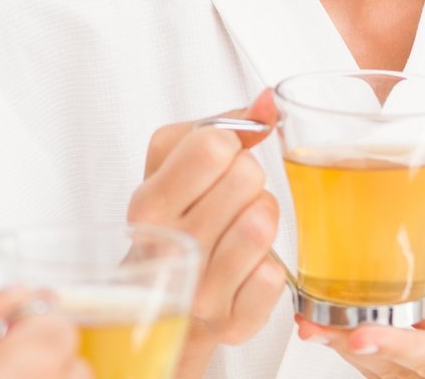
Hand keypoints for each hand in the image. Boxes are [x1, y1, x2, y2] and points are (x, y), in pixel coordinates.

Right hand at [127, 90, 286, 369]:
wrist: (158, 301)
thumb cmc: (172, 222)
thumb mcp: (174, 164)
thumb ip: (221, 124)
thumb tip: (269, 101)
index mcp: (148, 202)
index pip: (211, 145)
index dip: (229, 142)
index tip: (220, 156)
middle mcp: (168, 247)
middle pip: (246, 177)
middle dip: (247, 179)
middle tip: (228, 197)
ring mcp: (199, 290)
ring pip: (263, 223)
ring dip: (262, 216)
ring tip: (240, 226)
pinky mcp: (231, 324)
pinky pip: (276, 276)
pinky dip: (270, 265)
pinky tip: (246, 266)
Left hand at [296, 290, 424, 378]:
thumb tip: (392, 289)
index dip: (390, 343)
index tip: (358, 335)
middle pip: (390, 366)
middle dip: (347, 341)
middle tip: (309, 320)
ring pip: (378, 371)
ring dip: (343, 345)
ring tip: (311, 317)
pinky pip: (381, 373)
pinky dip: (358, 350)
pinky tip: (333, 328)